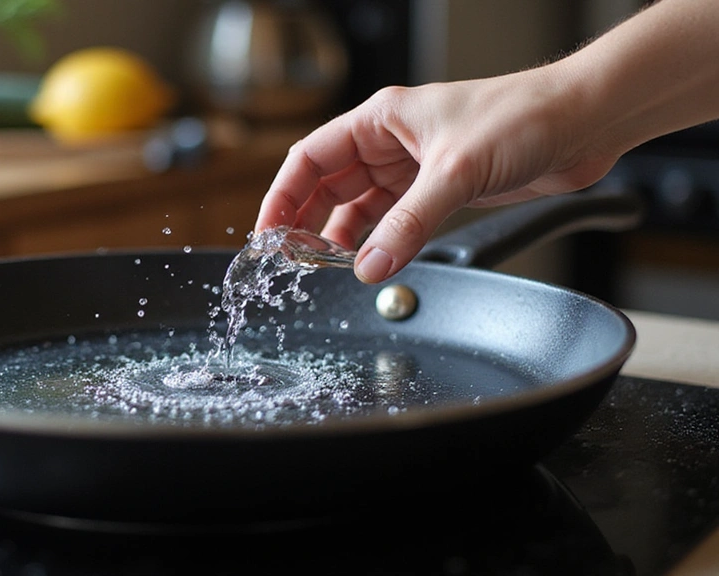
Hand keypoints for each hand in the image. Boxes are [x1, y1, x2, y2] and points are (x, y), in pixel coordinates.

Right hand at [255, 68, 618, 282]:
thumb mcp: (454, 172)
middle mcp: (392, 143)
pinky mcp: (442, 191)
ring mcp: (416, 169)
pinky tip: (371, 263)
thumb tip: (370, 267)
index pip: (312, 158)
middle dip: (308, 222)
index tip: (268, 232)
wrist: (583, 122)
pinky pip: (396, 222)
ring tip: (326, 268)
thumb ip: (408, 225)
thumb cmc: (522, 116)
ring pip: (361, 207)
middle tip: (291, 261)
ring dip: (344, 238)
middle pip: (330, 185)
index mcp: (382, 119)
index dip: (283, 195)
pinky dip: (381, 243)